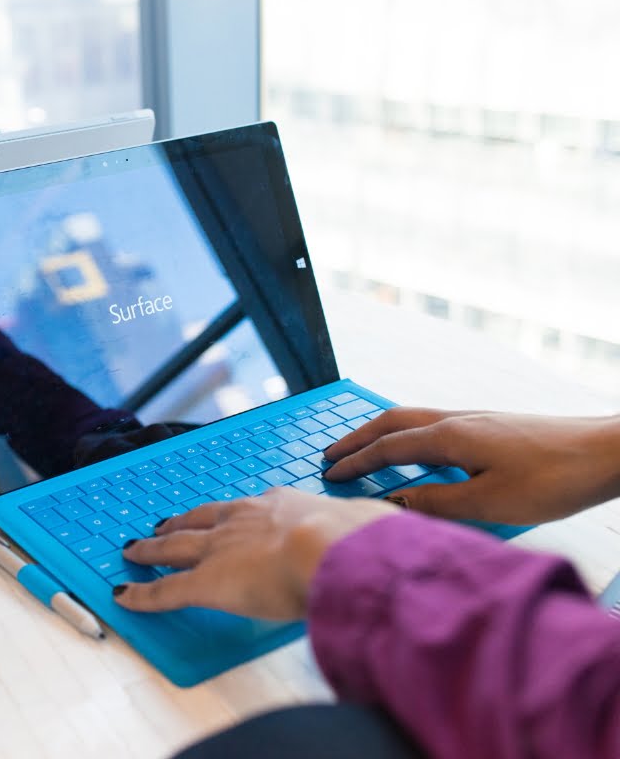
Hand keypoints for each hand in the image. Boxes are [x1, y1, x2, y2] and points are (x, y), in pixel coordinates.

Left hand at [112, 490, 397, 620]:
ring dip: (150, 549)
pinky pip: (164, 590)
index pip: (244, 510)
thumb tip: (383, 541)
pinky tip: (124, 595)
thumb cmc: (358, 541)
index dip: (225, 515)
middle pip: (199, 520)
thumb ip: (360, 534)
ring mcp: (218, 549)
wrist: (331, 548)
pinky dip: (141, 593)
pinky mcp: (202, 582)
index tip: (219, 516)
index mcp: (278, 505)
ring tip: (134, 550)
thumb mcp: (361, 528)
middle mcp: (241, 520)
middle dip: (178, 523)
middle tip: (160, 525)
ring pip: (173, 547)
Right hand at [324, 408, 619, 524]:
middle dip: (357, 438)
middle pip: (392, 422)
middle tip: (330, 453)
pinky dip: (407, 433)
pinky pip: (432, 423)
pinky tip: (416, 450)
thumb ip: (435, 502)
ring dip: (380, 432)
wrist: (605, 453)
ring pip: (412, 418)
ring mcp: (475, 420)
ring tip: (362, 448)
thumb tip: (393, 503)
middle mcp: (456, 420)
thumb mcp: (489, 503)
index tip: (329, 474)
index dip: (355, 462)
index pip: (387, 448)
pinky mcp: (491, 426)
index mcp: (449, 437)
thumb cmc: (553, 479)